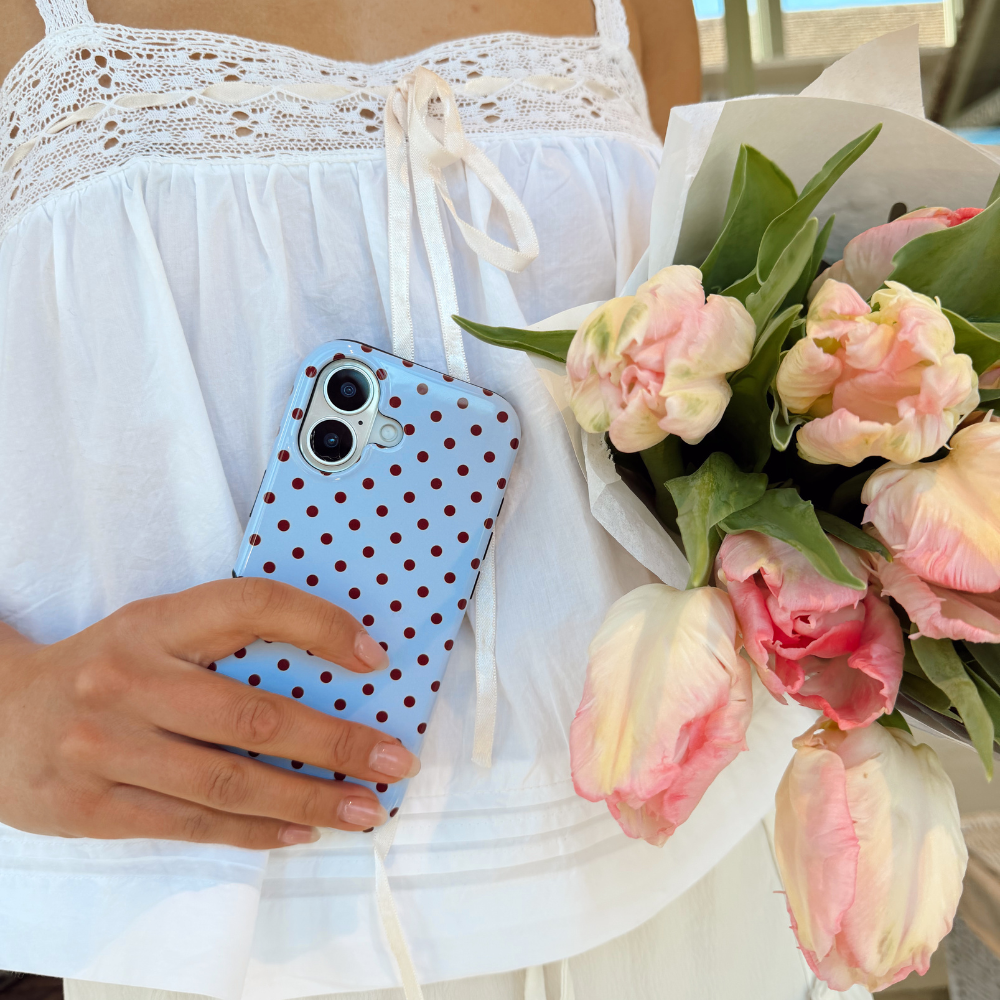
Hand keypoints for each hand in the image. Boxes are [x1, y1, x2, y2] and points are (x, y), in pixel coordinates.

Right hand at [0, 578, 418, 848]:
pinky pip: (194, 824)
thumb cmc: (105, 668)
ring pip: (229, 782)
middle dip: (335, 743)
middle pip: (251, 716)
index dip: (318, 627)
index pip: (249, 607)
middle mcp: (129, 681)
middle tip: (394, 758)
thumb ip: (226, 642)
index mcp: (153, 622)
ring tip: (366, 808)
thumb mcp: (156, 631)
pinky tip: (304, 831)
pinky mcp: (94, 808)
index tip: (374, 657)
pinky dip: (258, 831)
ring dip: (309, 800)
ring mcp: (107, 749)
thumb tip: (334, 669)